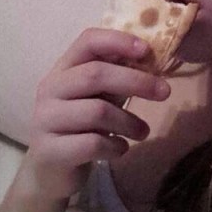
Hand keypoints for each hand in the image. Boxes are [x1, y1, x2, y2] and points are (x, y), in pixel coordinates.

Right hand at [24, 28, 170, 202]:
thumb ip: (115, 77)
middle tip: (165, 92)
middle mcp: (50, 90)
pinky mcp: (51, 151)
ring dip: (129, 121)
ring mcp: (46, 120)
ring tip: (143, 132)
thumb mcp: (96, 96)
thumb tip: (149, 59)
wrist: (49, 171)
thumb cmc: (79, 126)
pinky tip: (121, 149)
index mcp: (62, 70)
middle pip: (95, 75)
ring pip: (97, 111)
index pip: (86, 42)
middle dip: (135, 81)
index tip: (147, 50)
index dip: (117, 41)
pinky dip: (116, 146)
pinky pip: (93, 144)